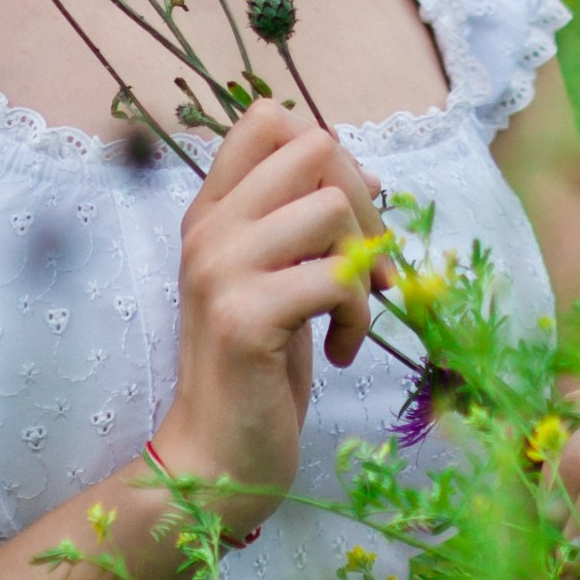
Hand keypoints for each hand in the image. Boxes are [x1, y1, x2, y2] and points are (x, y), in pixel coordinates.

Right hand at [149, 102, 388, 542]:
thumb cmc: (257, 369)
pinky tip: (339, 352)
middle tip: (367, 269)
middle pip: (314, 147)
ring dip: (363, 265)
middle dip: (362, 203)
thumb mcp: (275, 278)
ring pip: (331, 209)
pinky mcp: (245, 317)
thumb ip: (301, 223)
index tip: (343, 214)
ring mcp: (221, 270)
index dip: (327, 152)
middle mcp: (209, 229)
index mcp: (212, 211)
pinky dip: (358, 316)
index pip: (266, 118)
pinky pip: (337, 279)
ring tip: (350, 315)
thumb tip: (369, 177)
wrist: (214, 461)